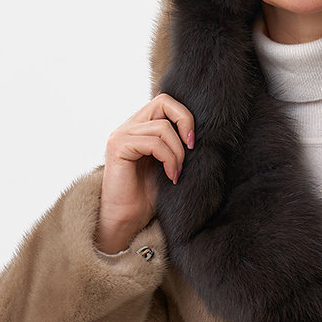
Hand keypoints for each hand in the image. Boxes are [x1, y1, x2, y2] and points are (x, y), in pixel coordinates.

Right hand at [95, 94, 195, 252]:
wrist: (127, 220)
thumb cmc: (149, 196)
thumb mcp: (170, 164)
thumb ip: (178, 144)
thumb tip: (203, 132)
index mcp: (140, 127)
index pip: (165, 101)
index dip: (184, 116)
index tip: (193, 142)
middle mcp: (129, 126)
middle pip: (163, 102)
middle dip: (185, 123)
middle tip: (191, 148)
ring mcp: (121, 135)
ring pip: (162, 127)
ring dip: (177, 152)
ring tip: (177, 173)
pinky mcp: (118, 147)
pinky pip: (153, 142)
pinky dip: (168, 158)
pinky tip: (171, 175)